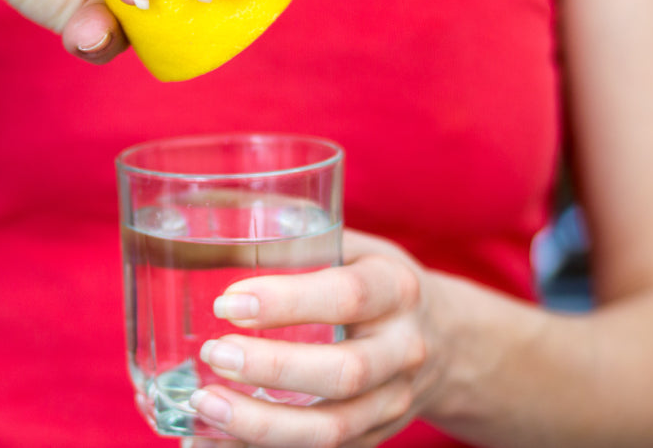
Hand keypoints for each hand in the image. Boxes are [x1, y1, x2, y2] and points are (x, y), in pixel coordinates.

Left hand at [182, 230, 447, 447]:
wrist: (447, 342)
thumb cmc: (379, 284)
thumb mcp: (358, 249)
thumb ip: (303, 241)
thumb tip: (215, 226)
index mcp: (396, 289)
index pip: (347, 296)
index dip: (286, 302)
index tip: (228, 303)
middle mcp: (403, 350)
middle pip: (343, 373)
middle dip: (271, 368)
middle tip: (214, 355)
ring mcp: (393, 401)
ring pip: (332, 429)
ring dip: (261, 425)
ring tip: (204, 404)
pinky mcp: (375, 437)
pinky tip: (211, 440)